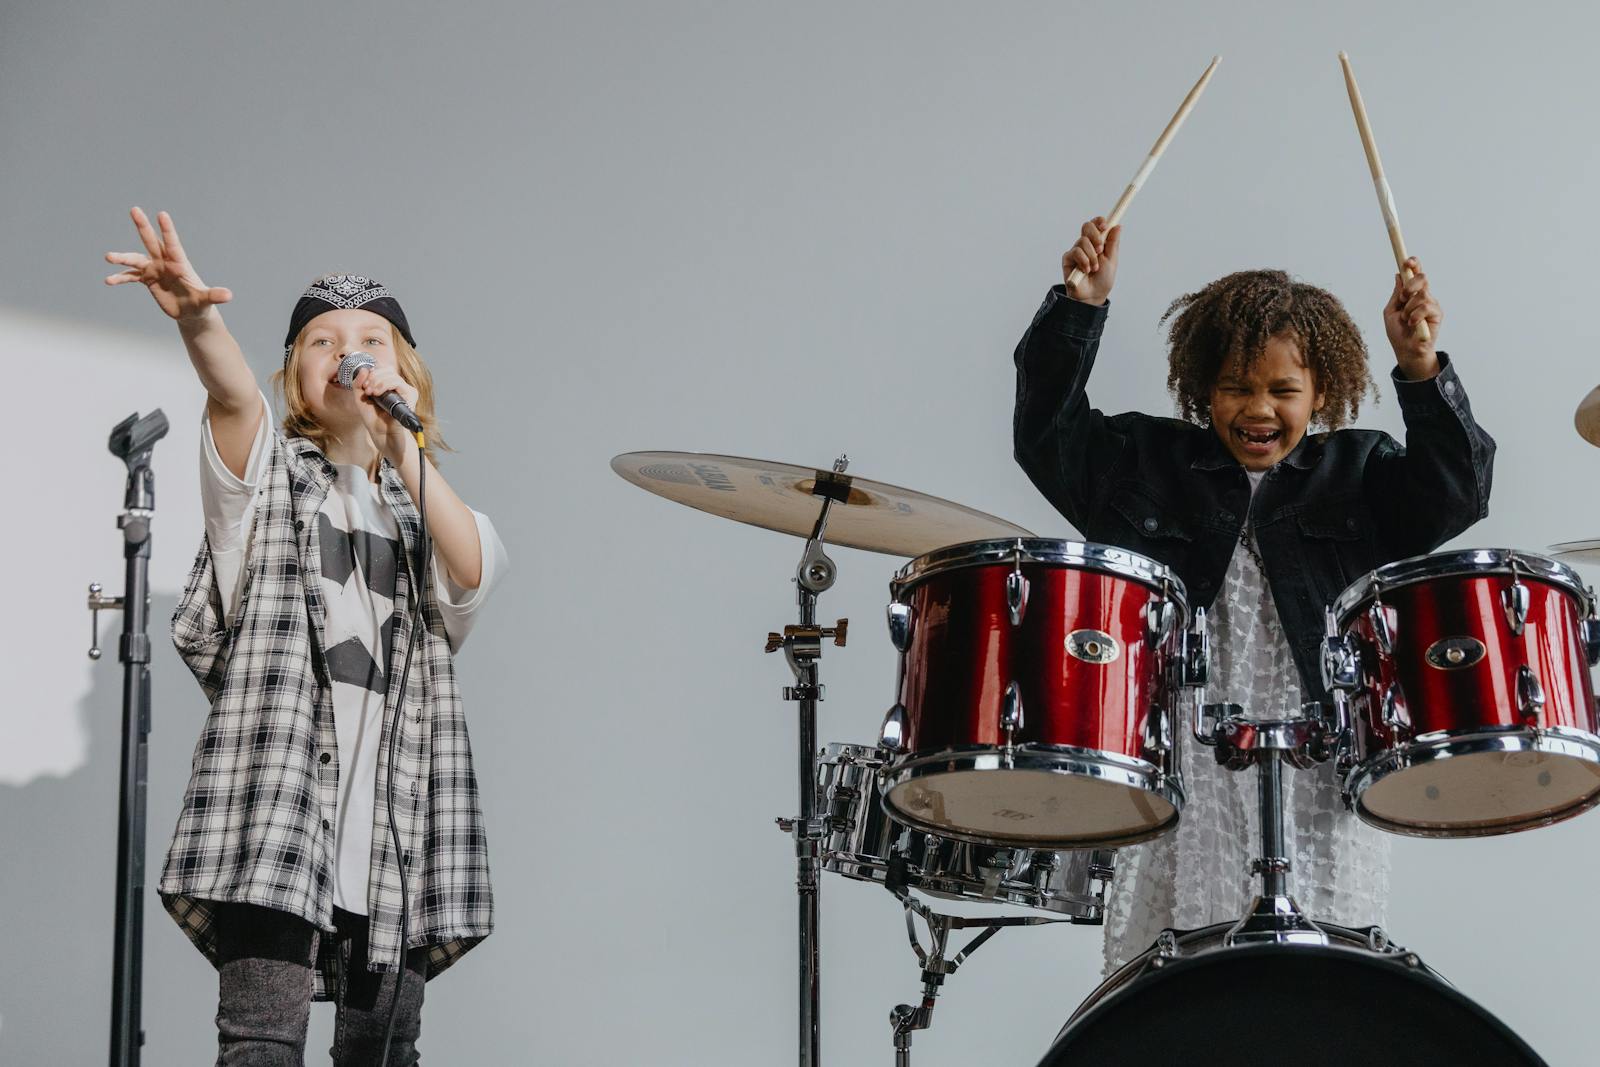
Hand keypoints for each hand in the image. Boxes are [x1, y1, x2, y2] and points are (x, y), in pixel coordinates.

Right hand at [104, 207, 231, 322]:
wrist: (190, 312)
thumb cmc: (200, 304)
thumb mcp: (206, 301)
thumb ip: (215, 296)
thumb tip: (229, 295)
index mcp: (179, 264)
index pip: (173, 244)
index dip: (167, 230)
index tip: (162, 214)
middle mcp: (165, 263)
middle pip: (152, 241)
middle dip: (143, 226)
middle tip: (134, 209)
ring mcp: (155, 269)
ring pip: (136, 259)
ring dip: (122, 257)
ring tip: (108, 256)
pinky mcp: (147, 280)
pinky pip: (130, 276)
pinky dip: (120, 278)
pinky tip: (109, 281)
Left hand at [352, 363, 421, 463]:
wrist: (384, 437)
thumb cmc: (375, 421)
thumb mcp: (361, 400)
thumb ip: (359, 385)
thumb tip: (364, 369)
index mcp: (389, 387)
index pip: (382, 370)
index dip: (371, 373)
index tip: (364, 386)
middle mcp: (399, 388)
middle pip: (387, 369)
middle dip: (373, 376)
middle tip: (367, 390)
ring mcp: (406, 391)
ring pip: (392, 374)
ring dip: (378, 380)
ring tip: (371, 393)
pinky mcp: (410, 396)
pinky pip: (398, 382)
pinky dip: (385, 384)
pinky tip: (377, 393)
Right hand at [1061, 217, 1120, 305]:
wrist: (1094, 295)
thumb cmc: (1103, 279)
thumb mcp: (1112, 259)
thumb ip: (1113, 243)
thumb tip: (1117, 226)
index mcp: (1097, 242)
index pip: (1096, 225)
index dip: (1099, 222)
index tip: (1104, 226)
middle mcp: (1086, 244)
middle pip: (1086, 226)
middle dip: (1095, 235)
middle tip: (1100, 249)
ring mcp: (1076, 251)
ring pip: (1082, 241)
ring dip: (1091, 256)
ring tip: (1094, 268)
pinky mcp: (1067, 259)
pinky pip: (1075, 252)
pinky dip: (1083, 261)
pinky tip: (1086, 270)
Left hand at [1383, 256, 1441, 377]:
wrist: (1406, 350)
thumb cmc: (1398, 332)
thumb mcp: (1391, 310)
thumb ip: (1396, 294)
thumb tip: (1398, 275)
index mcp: (1412, 293)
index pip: (1415, 273)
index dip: (1413, 264)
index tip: (1407, 262)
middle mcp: (1423, 295)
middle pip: (1422, 278)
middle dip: (1410, 286)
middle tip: (1403, 298)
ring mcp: (1432, 304)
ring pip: (1421, 295)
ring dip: (1408, 308)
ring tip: (1406, 320)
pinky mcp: (1437, 314)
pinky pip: (1425, 307)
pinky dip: (1414, 316)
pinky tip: (1411, 324)